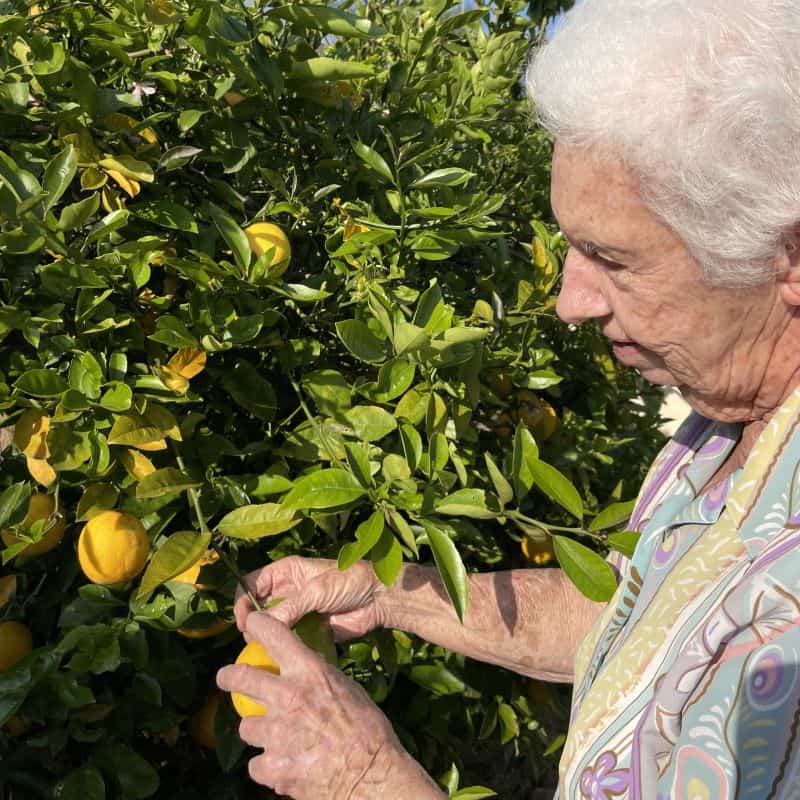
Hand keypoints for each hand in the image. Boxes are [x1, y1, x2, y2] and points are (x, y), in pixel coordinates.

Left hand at [216, 612, 444, 799]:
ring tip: (277, 739)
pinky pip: (257, 764)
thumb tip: (305, 669)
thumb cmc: (367, 729)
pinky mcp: (273, 766)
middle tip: (225, 677)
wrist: (372, 774)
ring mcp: (276, 733)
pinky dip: (268, 766)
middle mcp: (288, 696)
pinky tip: (284, 767)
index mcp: (310, 672)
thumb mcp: (347, 690)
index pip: (275, 635)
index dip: (258, 625)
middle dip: (228, 676)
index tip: (251, 624)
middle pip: (241, 678)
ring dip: (260, 732)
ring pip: (247, 727)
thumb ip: (320, 678)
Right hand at [234, 555, 386, 639]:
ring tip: (260, 650)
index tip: (244, 620)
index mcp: (287, 571)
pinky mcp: (307, 629)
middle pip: (256, 605)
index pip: (252, 582)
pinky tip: (276, 657)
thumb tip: (259, 626)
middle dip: (249, 621)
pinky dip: (279, 646)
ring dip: (262, 637)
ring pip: (269, 624)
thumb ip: (289, 608)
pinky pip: (286, 638)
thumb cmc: (349, 583)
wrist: (379, 599)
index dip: (242, 600)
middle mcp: (288, 590)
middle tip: (250, 639)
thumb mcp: (316, 591)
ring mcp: (297, 610)